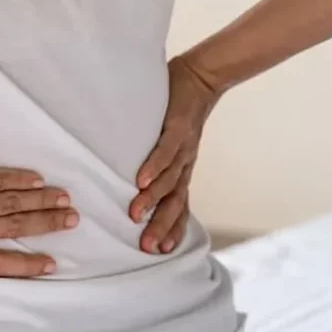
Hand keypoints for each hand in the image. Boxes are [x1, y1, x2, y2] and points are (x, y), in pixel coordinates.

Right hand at [130, 56, 221, 253]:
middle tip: (147, 247)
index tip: (161, 252)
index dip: (172, 229)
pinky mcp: (177, 129)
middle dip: (162, 226)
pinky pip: (165, 152)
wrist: (200, 79)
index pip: (179, 207)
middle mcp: (185, 165)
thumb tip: (131, 180)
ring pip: (169, 181)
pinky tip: (140, 181)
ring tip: (135, 216)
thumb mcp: (169, 144)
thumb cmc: (178, 113)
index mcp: (182, 172)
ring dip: (152, 200)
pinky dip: (153, 167)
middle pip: (175, 203)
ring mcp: (183, 149)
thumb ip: (155, 162)